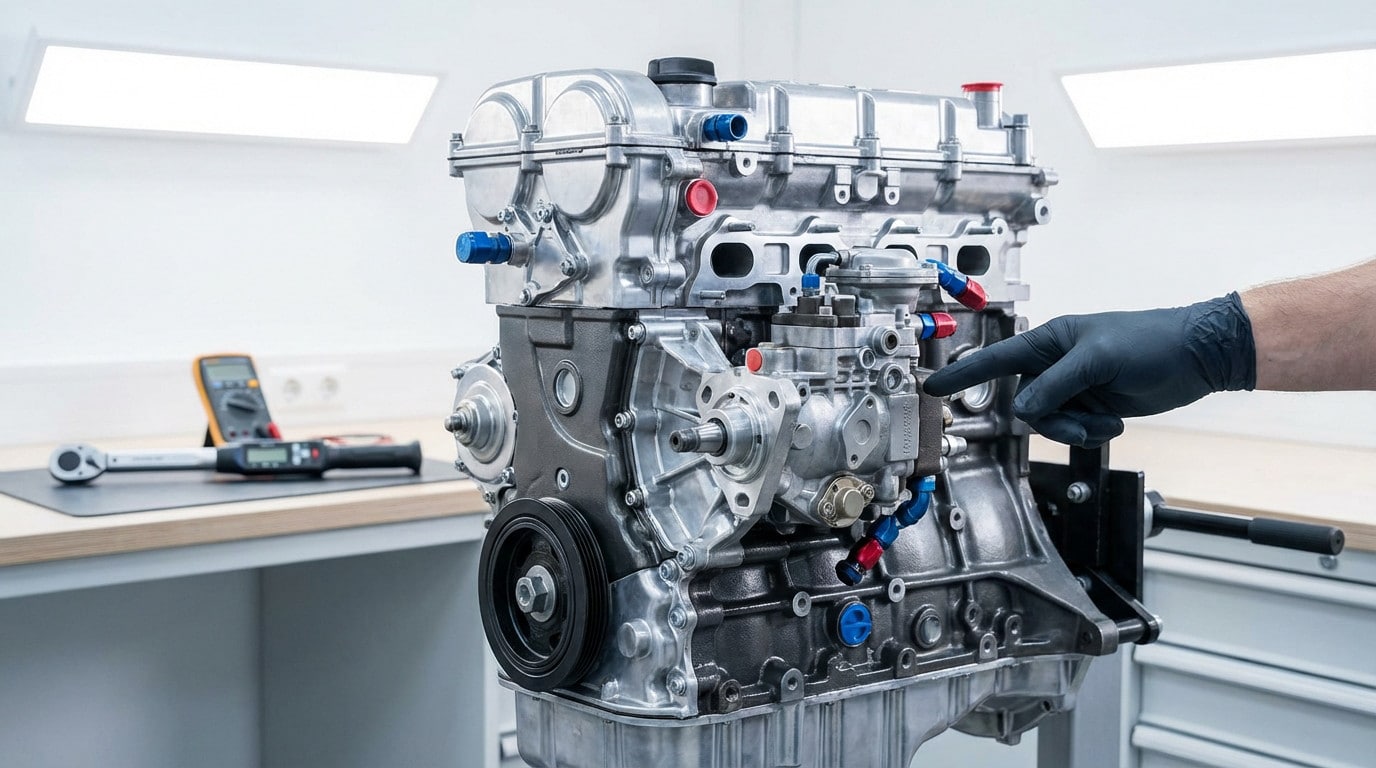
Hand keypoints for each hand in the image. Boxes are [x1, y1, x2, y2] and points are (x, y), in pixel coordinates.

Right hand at [922, 294, 1255, 447]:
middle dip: (1054, 419)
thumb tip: (1025, 410)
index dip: (963, 374)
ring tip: (1107, 421)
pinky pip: (1073, 428)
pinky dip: (1092, 431)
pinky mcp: (1092, 404)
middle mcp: (1056, 363)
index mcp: (1050, 341)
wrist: (1198, 357)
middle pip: (1028, 404)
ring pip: (1050, 421)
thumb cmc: (1152, 342)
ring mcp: (1074, 385)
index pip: (996, 360)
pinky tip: (1115, 421)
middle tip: (1084, 422)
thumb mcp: (1099, 361)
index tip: (933, 388)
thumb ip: (1056, 386)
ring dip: (1076, 428)